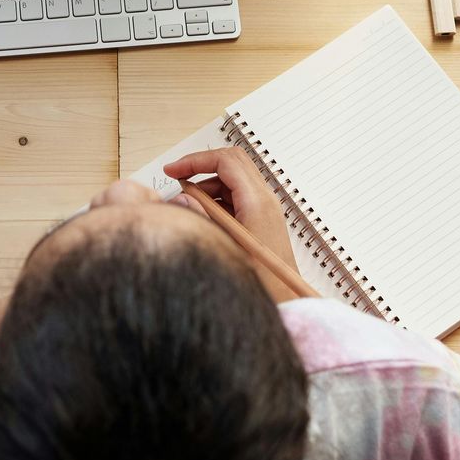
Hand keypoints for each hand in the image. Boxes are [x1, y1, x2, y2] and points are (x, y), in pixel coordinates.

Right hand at [162, 147, 302, 294]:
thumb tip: (181, 198)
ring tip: (188, 204)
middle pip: (231, 161)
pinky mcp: (262, 215)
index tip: (174, 170)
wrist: (285, 298)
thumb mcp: (223, 245)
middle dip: (201, 165)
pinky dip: (216, 197)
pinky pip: (236, 193)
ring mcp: (264, 206)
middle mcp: (264, 199)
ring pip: (232, 176)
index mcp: (257, 202)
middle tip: (177, 176)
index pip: (225, 162)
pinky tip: (203, 215)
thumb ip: (201, 217)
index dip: (195, 161)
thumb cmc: (261, 280)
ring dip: (207, 183)